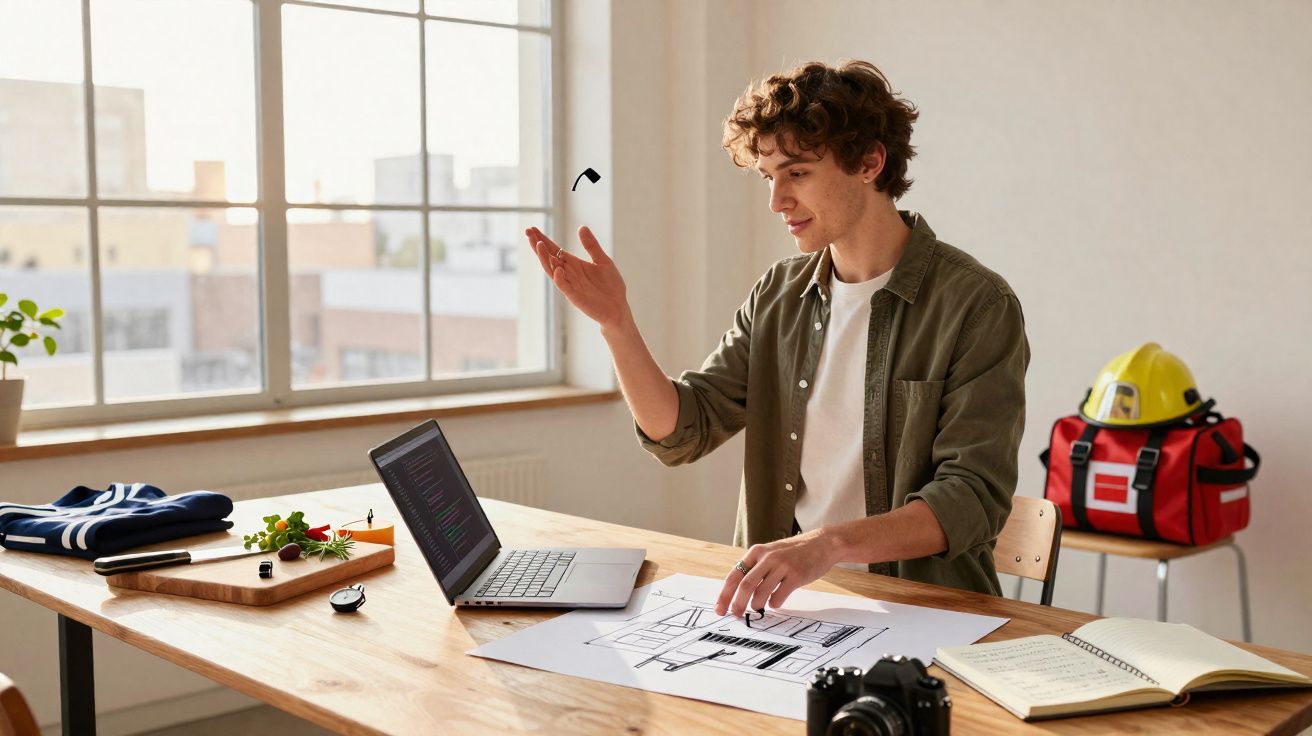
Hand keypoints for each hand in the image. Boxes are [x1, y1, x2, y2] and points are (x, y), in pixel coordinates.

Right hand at [524, 226, 629, 328]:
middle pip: (549, 258)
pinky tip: (558, 268)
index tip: (532, 229)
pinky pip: (564, 287)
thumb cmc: (611, 286)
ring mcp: (570, 285)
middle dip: (538, 245)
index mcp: (573, 264)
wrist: (619, 308)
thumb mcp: (603, 261)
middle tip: (528, 232)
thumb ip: (591, 245)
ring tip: (539, 244)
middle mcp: (568, 274)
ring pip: (552, 271)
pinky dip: (560, 278)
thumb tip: (581, 227)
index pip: (554, 250)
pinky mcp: (575, 297)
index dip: (543, 239)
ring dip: (545, 259)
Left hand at [714, 531, 840, 616]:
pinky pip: (779, 596)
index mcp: (756, 552)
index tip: (720, 609)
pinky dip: (774, 604)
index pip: (734, 575)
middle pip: (745, 585)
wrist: (822, 543)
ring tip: (758, 607)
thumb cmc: (794, 552)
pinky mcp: (796, 575)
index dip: (725, 594)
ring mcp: (782, 566)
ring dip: (757, 605)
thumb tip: (738, 592)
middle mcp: (767, 557)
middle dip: (738, 603)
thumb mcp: (770, 553)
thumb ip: (756, 568)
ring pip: (761, 592)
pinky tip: (775, 603)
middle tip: (736, 614)